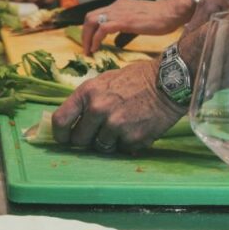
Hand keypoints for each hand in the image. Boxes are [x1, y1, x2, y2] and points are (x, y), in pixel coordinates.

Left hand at [52, 60, 183, 152]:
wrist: (168, 82)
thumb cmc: (135, 80)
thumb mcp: (103, 81)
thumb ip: (86, 100)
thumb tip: (71, 121)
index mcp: (87, 92)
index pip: (60, 120)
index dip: (60, 134)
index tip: (64, 139)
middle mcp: (98, 109)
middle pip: (78, 140)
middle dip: (86, 140)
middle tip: (99, 133)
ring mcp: (115, 125)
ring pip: (101, 147)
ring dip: (109, 142)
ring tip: (122, 126)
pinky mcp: (132, 137)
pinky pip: (122, 149)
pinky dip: (128, 143)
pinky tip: (136, 128)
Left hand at [81, 0, 192, 54]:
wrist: (173, 12)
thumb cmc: (161, 18)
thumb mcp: (138, 22)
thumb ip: (125, 30)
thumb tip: (115, 41)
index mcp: (120, 5)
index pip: (97, 14)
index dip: (89, 28)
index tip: (89, 41)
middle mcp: (116, 6)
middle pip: (89, 17)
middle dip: (84, 34)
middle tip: (86, 48)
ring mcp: (119, 12)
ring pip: (92, 22)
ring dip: (87, 38)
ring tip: (89, 51)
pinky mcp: (124, 20)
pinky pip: (102, 29)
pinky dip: (96, 40)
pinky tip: (97, 48)